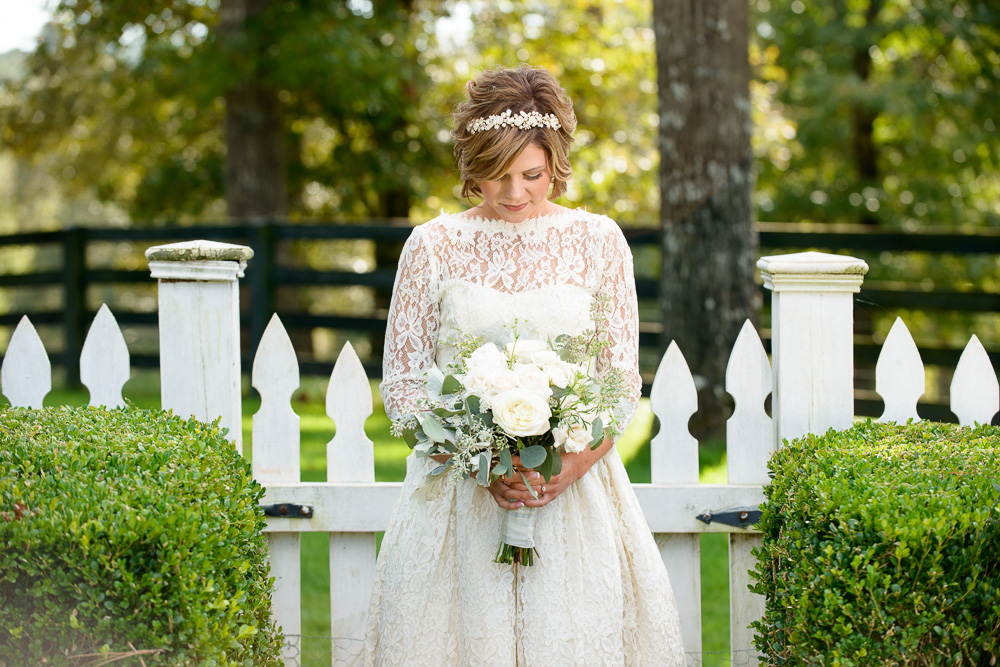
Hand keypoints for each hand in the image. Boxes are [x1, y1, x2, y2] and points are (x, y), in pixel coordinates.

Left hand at [487, 441, 612, 509]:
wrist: (576, 467)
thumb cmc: (560, 458)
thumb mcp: (547, 454)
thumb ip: (533, 456)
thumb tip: (515, 453)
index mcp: (549, 468)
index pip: (528, 469)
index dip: (515, 468)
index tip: (505, 465)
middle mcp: (550, 480)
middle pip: (527, 482)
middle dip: (513, 479)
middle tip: (502, 476)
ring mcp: (552, 490)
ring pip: (531, 493)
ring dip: (518, 490)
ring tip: (507, 487)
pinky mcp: (553, 496)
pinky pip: (540, 502)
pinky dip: (530, 503)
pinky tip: (521, 501)